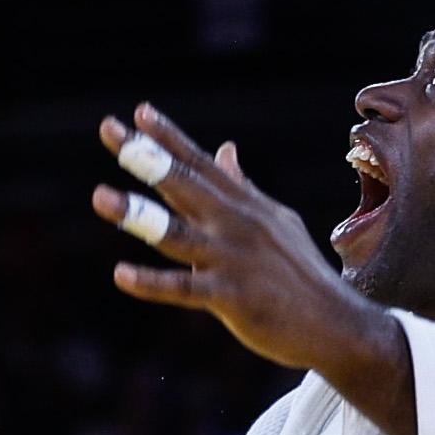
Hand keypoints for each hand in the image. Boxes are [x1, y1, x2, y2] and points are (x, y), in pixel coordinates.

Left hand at [90, 106, 405, 396]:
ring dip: (136, 214)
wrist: (335, 323)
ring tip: (99, 196)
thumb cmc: (299, 273)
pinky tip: (120, 275)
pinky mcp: (230, 297)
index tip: (138, 112)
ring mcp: (231, 258)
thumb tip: (224, 148)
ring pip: (175, 233)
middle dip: (143, 155)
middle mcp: (235, 223)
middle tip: (108, 129)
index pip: (200, 162)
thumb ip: (242, 187)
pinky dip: (151, 283)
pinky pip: (183, 289)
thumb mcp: (274, 221)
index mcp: (243, 205)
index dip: (169, 137)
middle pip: (182, 182)